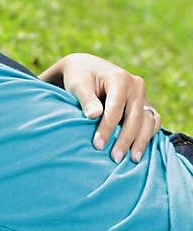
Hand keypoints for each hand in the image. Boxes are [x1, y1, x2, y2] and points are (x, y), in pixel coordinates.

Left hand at [38, 52, 160, 163]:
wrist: (88, 70)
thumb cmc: (80, 78)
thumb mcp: (78, 85)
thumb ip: (86, 99)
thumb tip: (94, 115)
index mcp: (120, 78)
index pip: (116, 107)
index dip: (107, 128)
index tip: (97, 146)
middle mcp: (136, 86)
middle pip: (135, 116)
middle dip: (125, 139)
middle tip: (114, 158)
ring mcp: (142, 96)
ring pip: (148, 120)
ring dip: (141, 140)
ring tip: (132, 160)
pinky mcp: (144, 106)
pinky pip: (153, 122)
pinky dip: (148, 136)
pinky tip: (138, 152)